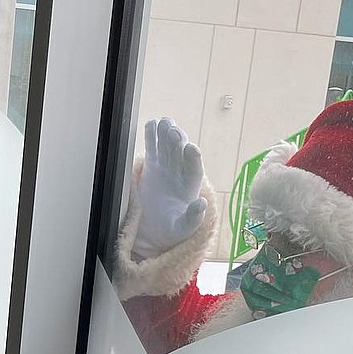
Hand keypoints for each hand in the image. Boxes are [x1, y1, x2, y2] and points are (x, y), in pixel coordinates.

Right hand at [134, 117, 208, 259]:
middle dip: (178, 141)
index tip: (191, 149)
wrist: (153, 229)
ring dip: (167, 133)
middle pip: (181, 152)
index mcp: (190, 186)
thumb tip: (201, 204)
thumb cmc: (171, 230)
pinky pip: (153, 146)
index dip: (193, 158)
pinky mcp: (152, 164)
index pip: (194, 169)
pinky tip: (151, 124)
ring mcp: (166, 166)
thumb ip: (192, 218)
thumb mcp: (183, 229)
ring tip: (163, 122)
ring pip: (168, 145)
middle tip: (173, 131)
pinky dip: (152, 135)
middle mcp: (180, 172)